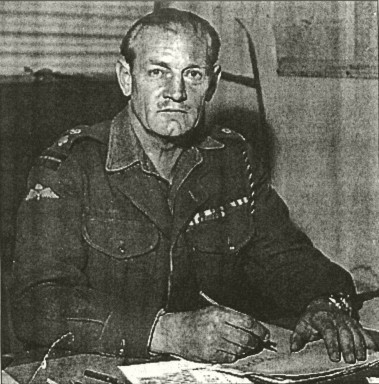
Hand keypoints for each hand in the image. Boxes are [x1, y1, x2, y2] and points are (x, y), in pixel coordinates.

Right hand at [150, 305, 269, 362]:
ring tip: (242, 346)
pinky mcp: (209, 354)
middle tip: (257, 343)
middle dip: (255, 342)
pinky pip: (230, 358)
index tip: (265, 334)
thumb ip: (233, 317)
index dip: (260, 330)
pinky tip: (229, 350)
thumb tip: (255, 327)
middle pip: (246, 338)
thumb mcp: (214, 310)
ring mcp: (213, 342)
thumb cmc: (197, 320)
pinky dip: (233, 355)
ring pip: (240, 350)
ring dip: (245, 350)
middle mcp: (217, 327)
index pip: (247, 322)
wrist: (176, 331)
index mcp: (220, 313)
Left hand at [290, 298, 375, 363]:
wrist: (323, 305)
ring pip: (355, 332)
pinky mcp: (354, 324)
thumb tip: (294, 348)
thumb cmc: (312, 319)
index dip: (332, 344)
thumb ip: (298, 336)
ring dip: (359, 345)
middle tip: (350, 360)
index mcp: (322, 319)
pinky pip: (362, 331)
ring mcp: (346, 321)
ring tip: (360, 358)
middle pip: (344, 333)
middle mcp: (336, 319)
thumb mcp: (302, 325)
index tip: (335, 357)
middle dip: (348, 347)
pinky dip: (368, 339)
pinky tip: (373, 349)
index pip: (328, 331)